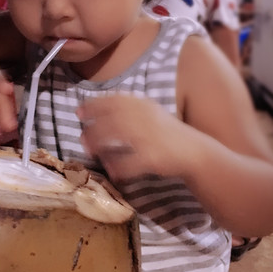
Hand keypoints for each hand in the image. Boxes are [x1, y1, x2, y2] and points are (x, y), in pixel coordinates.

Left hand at [77, 94, 192, 181]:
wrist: (194, 151)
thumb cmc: (168, 132)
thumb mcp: (150, 113)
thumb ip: (129, 109)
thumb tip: (99, 108)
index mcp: (144, 105)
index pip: (114, 100)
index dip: (94, 105)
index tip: (78, 111)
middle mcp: (145, 118)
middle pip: (111, 118)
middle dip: (92, 127)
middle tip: (81, 136)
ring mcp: (149, 137)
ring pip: (116, 137)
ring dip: (99, 144)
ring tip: (89, 151)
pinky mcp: (152, 157)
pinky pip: (129, 163)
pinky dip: (117, 167)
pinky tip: (110, 171)